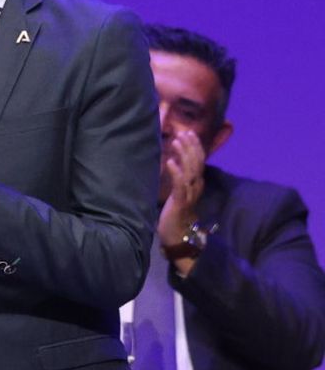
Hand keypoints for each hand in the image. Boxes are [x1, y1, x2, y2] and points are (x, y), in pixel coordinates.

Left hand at [158, 129, 206, 261]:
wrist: (178, 236)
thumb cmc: (175, 213)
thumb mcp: (178, 192)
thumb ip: (179, 178)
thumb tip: (173, 160)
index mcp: (195, 183)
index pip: (199, 161)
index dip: (195, 146)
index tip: (188, 133)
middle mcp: (196, 187)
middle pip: (197, 163)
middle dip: (191, 146)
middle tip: (183, 132)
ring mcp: (189, 195)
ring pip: (190, 171)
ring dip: (184, 155)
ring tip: (176, 141)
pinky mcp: (180, 203)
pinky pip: (180, 185)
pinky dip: (176, 172)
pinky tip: (170, 162)